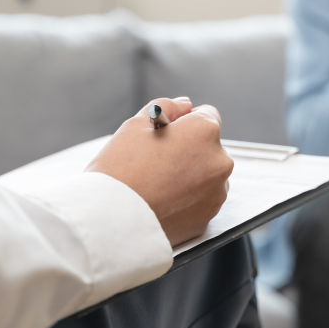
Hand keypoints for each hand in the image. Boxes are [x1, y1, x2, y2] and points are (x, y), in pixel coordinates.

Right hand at [85, 97, 233, 246]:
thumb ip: (166, 107)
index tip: (163, 135)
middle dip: (188, 149)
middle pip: (207, 147)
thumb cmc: (119, 170)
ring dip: (190, 175)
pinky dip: (187, 199)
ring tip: (156, 184)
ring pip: (206, 175)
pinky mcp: (208, 219)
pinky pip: (200, 201)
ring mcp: (216, 193)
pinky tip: (162, 201)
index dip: (183, 122)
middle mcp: (219, 161)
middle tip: (154, 161)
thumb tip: (185, 105)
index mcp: (205, 132)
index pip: (206, 115)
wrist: (109, 222)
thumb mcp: (136, 125)